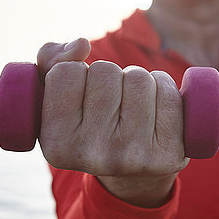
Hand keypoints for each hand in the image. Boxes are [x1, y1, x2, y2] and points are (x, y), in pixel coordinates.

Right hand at [37, 39, 188, 206]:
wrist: (133, 173)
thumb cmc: (90, 122)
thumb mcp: (56, 96)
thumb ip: (51, 60)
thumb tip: (81, 44)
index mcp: (56, 145)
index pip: (65, 72)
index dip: (76, 73)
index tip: (80, 94)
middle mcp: (93, 156)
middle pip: (104, 72)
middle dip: (109, 76)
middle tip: (111, 102)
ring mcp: (133, 157)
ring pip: (138, 78)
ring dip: (138, 80)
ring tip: (133, 104)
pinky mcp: (168, 153)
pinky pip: (167, 91)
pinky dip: (164, 87)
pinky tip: (156, 108)